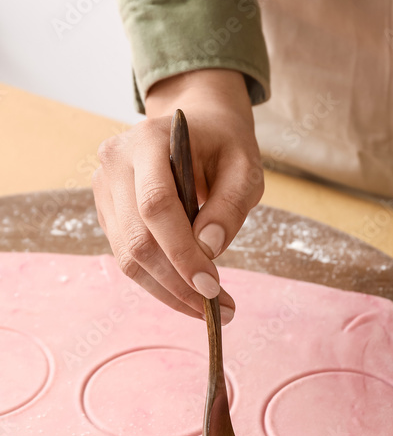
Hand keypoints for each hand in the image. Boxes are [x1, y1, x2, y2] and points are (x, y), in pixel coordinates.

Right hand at [92, 68, 263, 318]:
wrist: (197, 126)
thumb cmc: (224, 146)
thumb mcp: (245, 168)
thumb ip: (230, 205)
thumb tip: (208, 250)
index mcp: (148, 140)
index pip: (156, 205)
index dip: (182, 252)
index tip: (212, 286)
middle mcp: (115, 162)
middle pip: (138, 238)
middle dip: (178, 282)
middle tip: (219, 308)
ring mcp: (104, 188)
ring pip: (128, 257)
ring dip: (168, 291)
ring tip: (208, 309)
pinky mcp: (107, 212)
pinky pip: (128, 258)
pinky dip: (159, 282)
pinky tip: (188, 293)